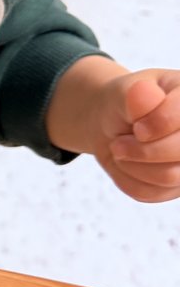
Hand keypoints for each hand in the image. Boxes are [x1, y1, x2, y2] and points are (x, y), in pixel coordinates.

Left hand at [95, 69, 179, 203]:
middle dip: (140, 150)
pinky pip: (154, 193)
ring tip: (120, 150)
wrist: (113, 126)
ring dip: (132, 166)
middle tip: (118, 144)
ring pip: (169, 176)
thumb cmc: (122, 105)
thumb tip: (147, 94)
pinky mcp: (179, 185)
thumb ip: (133, 95)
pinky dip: (130, 181)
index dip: (157, 125)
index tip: (136, 127)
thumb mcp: (121, 93)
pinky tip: (127, 164)